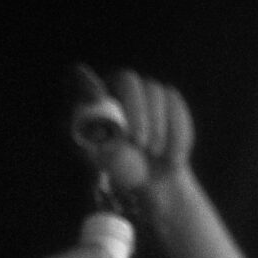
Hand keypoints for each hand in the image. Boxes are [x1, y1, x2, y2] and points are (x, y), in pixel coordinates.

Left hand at [73, 65, 196, 214]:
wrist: (152, 178)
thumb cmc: (119, 170)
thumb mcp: (106, 165)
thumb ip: (97, 147)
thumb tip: (98, 133)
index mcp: (91, 100)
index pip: (81, 79)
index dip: (87, 83)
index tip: (96, 98)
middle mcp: (117, 87)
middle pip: (126, 80)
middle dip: (135, 110)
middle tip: (139, 143)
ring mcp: (146, 89)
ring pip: (154, 92)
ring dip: (157, 127)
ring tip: (155, 154)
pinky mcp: (170, 99)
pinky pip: (176, 107)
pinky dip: (176, 133)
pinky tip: (172, 155)